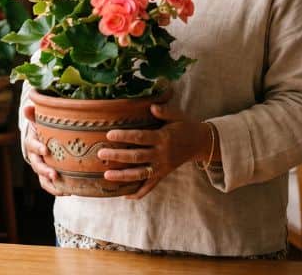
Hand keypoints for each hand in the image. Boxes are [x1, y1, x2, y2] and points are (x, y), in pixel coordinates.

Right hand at [22, 104, 65, 195]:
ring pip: (42, 178)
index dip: (38, 148)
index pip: (32, 145)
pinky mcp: (48, 175)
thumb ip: (35, 114)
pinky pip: (50, 185)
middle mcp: (35, 156)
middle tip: (54, 174)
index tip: (45, 150)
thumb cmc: (44, 126)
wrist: (44, 137)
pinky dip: (57, 189)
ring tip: (63, 189)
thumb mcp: (40, 119)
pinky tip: (69, 192)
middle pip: (37, 165)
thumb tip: (28, 106)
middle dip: (45, 170)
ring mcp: (41, 167)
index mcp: (32, 142)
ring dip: (51, 184)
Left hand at [97, 101, 211, 199]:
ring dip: (123, 176)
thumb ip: (164, 111)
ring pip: (140, 174)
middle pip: (136, 156)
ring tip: (106, 175)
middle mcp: (162, 154)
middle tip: (101, 154)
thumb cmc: (185, 126)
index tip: (109, 134)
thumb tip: (152, 106)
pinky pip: (150, 186)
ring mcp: (162, 167)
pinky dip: (138, 193)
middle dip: (118, 156)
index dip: (124, 136)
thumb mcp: (177, 115)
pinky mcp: (163, 174)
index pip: (140, 137)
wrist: (200, 143)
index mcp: (163, 138)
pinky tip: (125, 196)